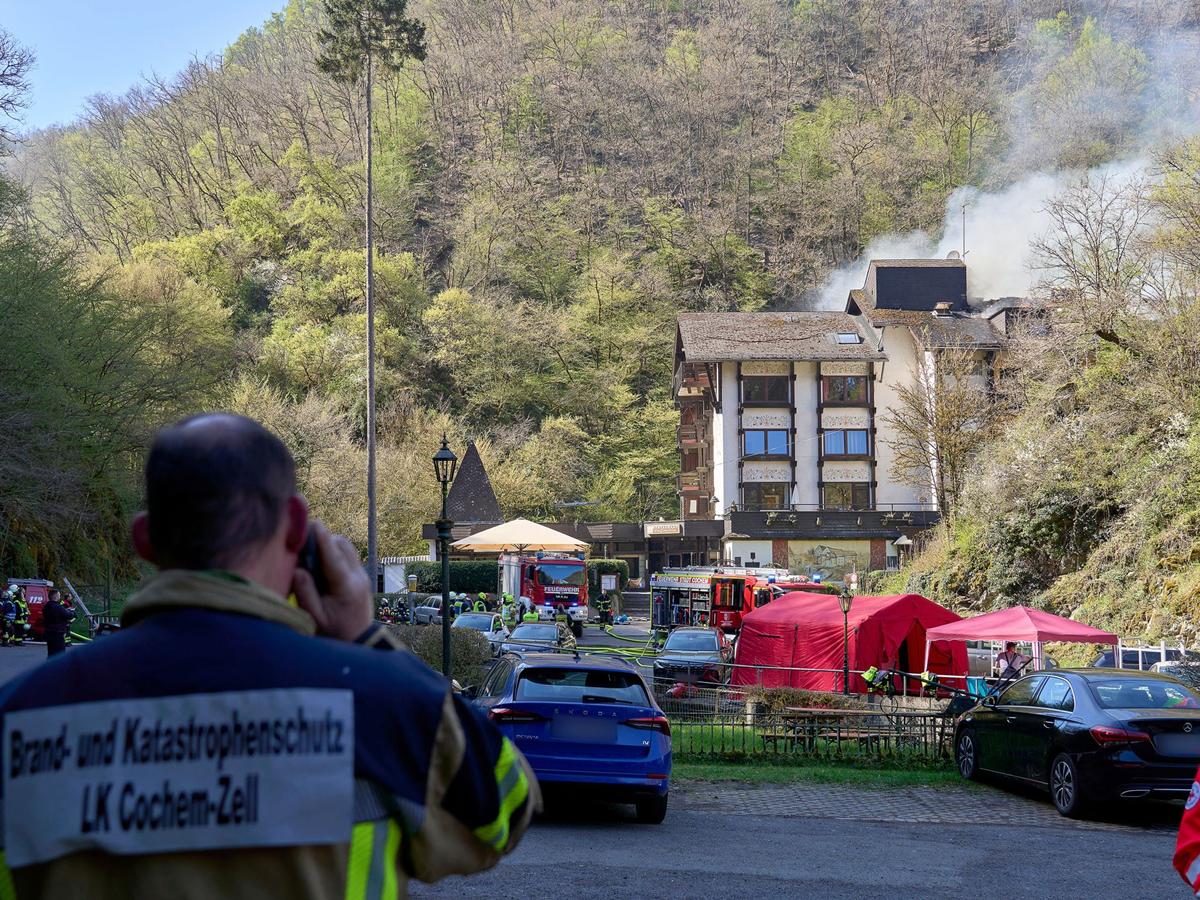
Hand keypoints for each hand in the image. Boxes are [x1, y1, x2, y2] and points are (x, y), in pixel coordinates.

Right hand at [291, 521, 372, 641]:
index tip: (314, 524)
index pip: (334, 558)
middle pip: (342, 545)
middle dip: (323, 540)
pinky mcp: (360, 575)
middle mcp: (359, 576)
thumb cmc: (335, 632)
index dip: (323, 540)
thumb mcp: (316, 618)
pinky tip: (319, 563)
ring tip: (309, 554)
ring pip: (346, 547)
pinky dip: (333, 552)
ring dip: (328, 544)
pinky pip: (347, 554)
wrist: (359, 640)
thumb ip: (305, 594)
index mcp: (347, 587)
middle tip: (301, 543)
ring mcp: (362, 574)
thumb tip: (297, 570)